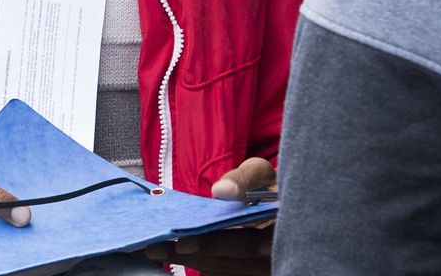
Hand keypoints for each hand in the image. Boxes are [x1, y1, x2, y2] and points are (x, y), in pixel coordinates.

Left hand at [144, 157, 275, 273]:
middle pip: (230, 263)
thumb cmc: (269, 186)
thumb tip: (220, 191)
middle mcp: (274, 256)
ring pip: (224, 272)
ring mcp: (262, 270)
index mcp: (280, 230)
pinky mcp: (250, 273)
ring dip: (189, 263)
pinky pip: (223, 274)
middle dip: (190, 256)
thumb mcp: (262, 173)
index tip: (182, 244)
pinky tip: (175, 256)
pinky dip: (200, 265)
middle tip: (155, 249)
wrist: (285, 207)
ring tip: (156, 252)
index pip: (250, 244)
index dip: (215, 245)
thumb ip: (243, 178)